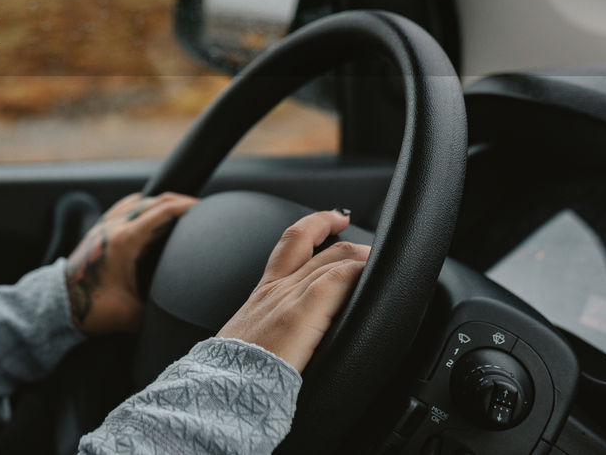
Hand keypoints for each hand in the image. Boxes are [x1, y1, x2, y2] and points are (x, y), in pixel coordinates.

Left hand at [63, 192, 196, 334]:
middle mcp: (114, 227)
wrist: (59, 304)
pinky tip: (152, 214)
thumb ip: (160, 313)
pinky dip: (143, 205)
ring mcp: (105, 225)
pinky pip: (125, 206)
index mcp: (125, 241)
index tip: (206, 208)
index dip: (186, 207)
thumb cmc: (93, 309)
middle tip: (202, 210)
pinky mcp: (99, 229)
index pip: (162, 212)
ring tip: (181, 212)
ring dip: (161, 203)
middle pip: (153, 201)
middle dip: (179, 202)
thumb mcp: (133, 316)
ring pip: (139, 201)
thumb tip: (184, 316)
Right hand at [217, 209, 368, 373]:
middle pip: (321, 247)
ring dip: (364, 258)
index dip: (317, 224)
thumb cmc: (233, 376)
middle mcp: (276, 288)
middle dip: (353, 243)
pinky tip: (372, 274)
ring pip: (334, 259)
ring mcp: (288, 298)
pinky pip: (335, 281)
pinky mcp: (299, 315)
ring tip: (385, 265)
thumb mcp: (249, 341)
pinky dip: (357, 272)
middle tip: (375, 251)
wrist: (220, 388)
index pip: (292, 243)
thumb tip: (287, 343)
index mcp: (264, 293)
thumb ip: (270, 332)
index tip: (337, 218)